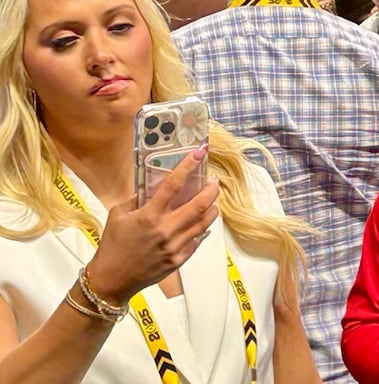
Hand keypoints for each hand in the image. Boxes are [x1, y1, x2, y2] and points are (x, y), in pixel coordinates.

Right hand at [84, 145, 219, 303]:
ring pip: (205, 222)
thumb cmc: (112, 246)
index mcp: (149, 216)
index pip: (173, 185)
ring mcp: (175, 246)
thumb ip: (136, 199)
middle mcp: (165, 229)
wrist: (111, 279)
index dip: (188, 167)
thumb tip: (152, 186)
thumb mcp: (117, 216)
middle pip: (200, 204)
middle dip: (211, 189)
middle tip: (214, 181)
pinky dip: (203, 228)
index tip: (198, 153)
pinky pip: (198, 239)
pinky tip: (202, 221)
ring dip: (212, 208)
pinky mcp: (180, 259)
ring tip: (212, 200)